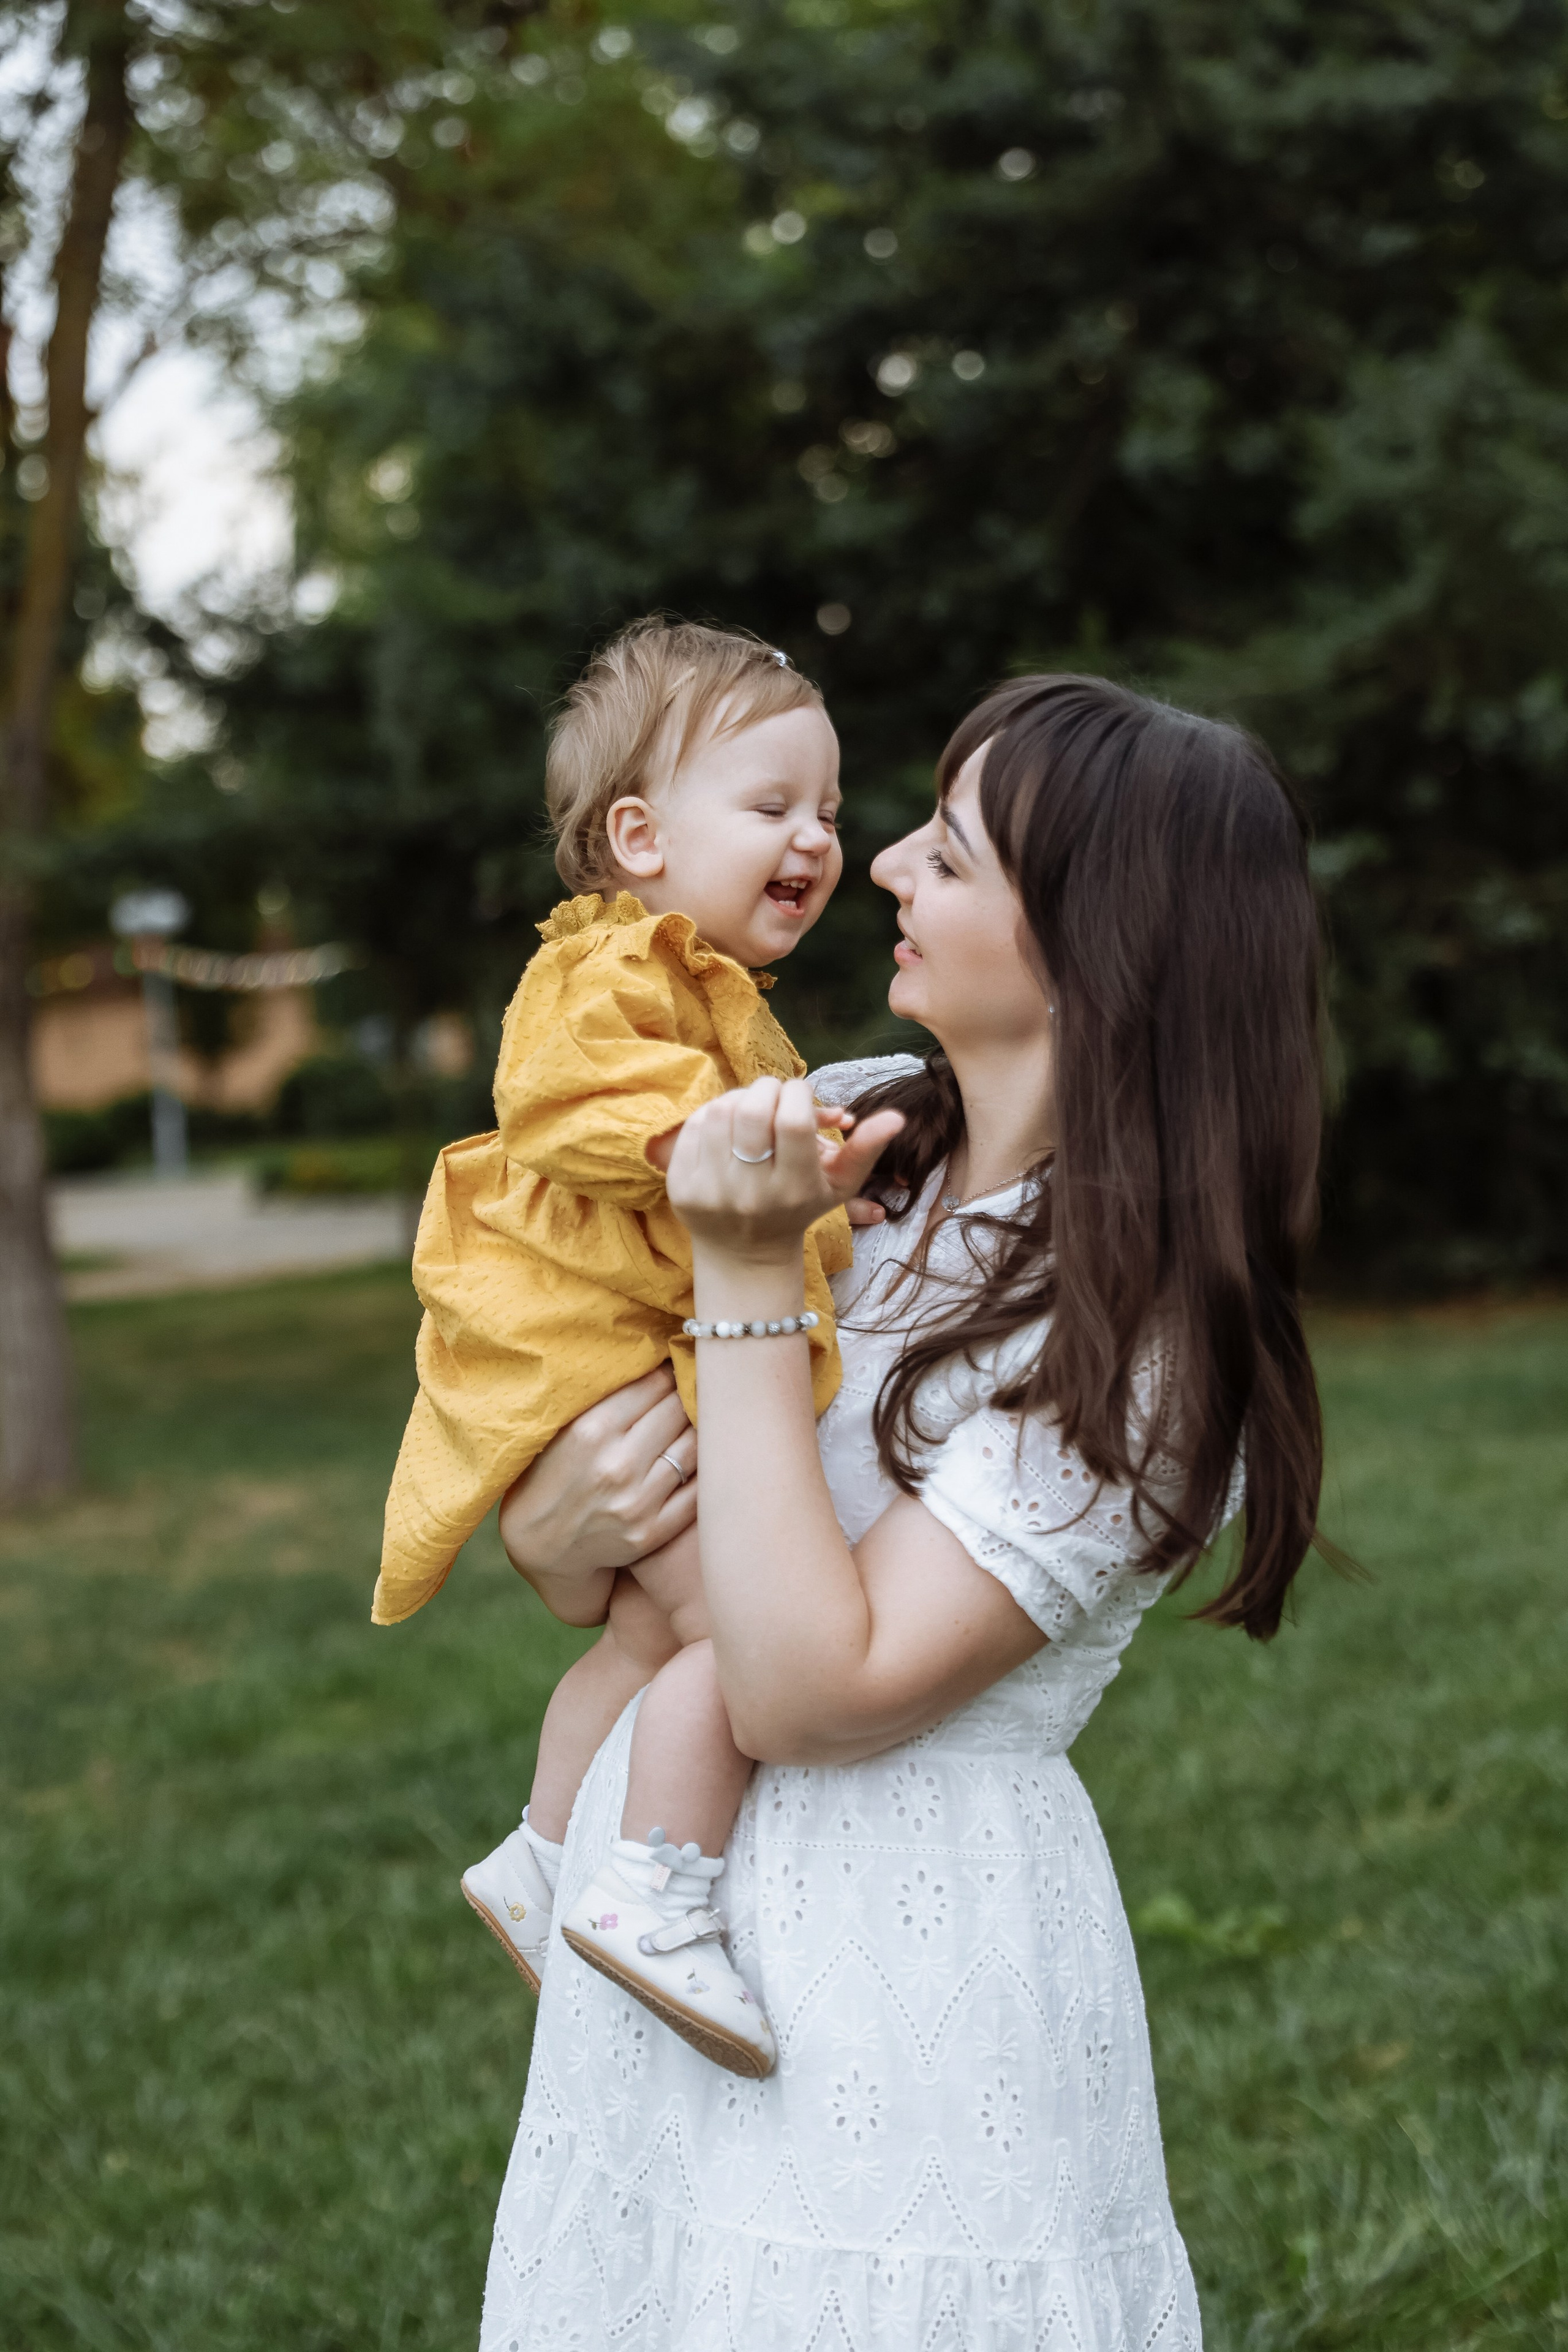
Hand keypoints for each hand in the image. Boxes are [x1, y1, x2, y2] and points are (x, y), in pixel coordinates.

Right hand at [497, 1365, 696, 1590]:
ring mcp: (637, 1502)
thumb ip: (604, 1399)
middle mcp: (616, 1465)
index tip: (677, 1367)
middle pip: (678, 1411)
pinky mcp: (652, 1532)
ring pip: (695, 1447)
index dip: (670, 1371)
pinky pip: (698, 1491)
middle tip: (697, 1387)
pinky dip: (707, 1470)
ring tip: (706, 1417)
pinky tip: (708, 1457)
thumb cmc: (551, 1475)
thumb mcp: (563, 1429)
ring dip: (703, 1429)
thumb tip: (654, 1360)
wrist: (542, 1546)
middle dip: (689, 1394)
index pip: (655, 1384)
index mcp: (591, 1430)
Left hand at [666, 1077, 903, 1262]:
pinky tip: (727, 1129)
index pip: (793, 1119)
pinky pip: (694, 1126)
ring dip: (740, 1098)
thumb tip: (897, 1116)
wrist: (745, 1253)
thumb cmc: (799, 1207)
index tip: (800, 1098)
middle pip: (752, 1110)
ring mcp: (711, 1191)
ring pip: (721, 1111)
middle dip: (767, 1089)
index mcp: (794, 1188)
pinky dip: (712, 1115)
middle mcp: (752, 1193)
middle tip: (775, 1096)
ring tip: (752, 1111)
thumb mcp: (839, 1185)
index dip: (798, 1093)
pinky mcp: (682, 1187)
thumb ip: (866, 1149)